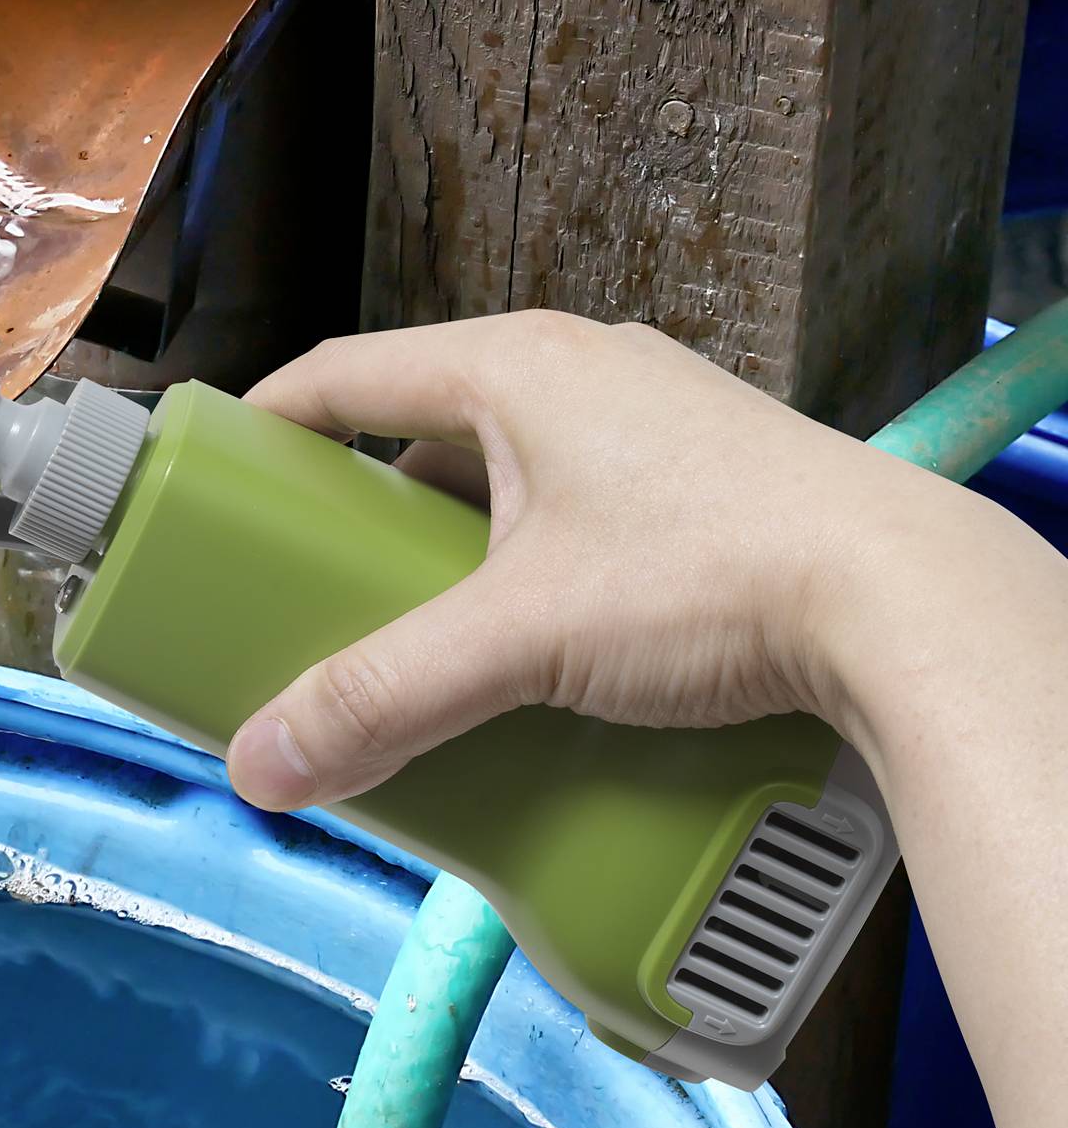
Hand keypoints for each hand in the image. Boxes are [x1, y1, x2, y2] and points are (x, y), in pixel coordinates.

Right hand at [220, 310, 987, 810]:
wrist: (914, 610)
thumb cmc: (728, 577)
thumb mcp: (523, 642)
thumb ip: (384, 698)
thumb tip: (266, 761)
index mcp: (516, 366)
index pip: (345, 373)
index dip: (265, 424)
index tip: (213, 478)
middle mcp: (583, 373)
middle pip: (420, 430)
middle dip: (356, 510)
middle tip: (310, 584)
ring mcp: (653, 424)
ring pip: (505, 473)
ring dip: (448, 545)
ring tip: (417, 628)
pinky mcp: (706, 484)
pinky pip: (575, 509)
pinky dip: (527, 565)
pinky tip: (529, 641)